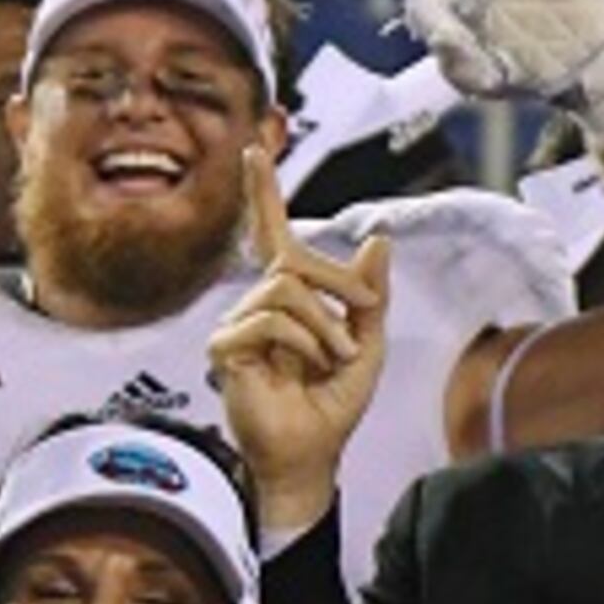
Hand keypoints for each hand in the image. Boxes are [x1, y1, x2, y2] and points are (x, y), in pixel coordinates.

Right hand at [205, 143, 392, 541]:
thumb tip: (378, 237)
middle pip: (292, 260)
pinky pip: (267, 320)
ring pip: (284, 290)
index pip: (272, 235)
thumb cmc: (332, 403)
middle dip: (338, 287)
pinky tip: (305, 368)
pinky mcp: (226, 351)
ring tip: (333, 359)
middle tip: (357, 329)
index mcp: (289, 296)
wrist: (312, 453)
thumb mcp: (368, 341)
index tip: (255, 150)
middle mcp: (258, 304)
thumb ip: (369, 293)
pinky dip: (301, 342)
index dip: (264, 193)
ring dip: (324, 325)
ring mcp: (238, 326)